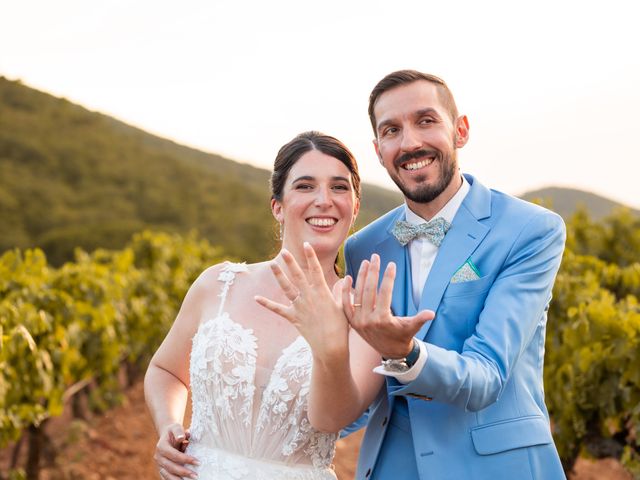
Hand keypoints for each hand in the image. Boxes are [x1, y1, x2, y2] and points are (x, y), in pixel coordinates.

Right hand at [154, 423, 198, 478]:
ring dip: (178, 479)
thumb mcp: (175, 427)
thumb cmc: (174, 431)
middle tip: (195, 475)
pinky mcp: (161, 469)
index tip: (198, 462)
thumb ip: (178, 431)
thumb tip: (181, 437)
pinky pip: (166, 477)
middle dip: (183, 472)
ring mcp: (159, 464)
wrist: (167, 435)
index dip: (185, 459)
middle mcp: (158, 457)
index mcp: (161, 447)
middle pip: (171, 467)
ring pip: (167, 475)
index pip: (174, 455)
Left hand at [255, 243, 349, 358]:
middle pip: (298, 276)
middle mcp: (309, 297)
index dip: (311, 256)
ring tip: (272, 264)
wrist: (331, 346)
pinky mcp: (293, 318)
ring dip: (279, 276)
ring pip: (287, 288)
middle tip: (284, 251)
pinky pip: (278, 309)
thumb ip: (341, 292)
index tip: (306, 245)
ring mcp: (300, 307)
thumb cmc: (341, 327)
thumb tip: (345, 279)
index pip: (316, 270)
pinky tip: (256, 298)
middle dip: (291, 262)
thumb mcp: (344, 307)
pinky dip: (267, 304)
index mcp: (322, 292)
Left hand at [342, 254, 434, 358]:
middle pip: (369, 290)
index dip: (389, 278)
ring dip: (361, 277)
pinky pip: (346, 305)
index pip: (385, 293)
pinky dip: (345, 292)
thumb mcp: (412, 328)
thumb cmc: (403, 336)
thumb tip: (432, 313)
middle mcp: (368, 320)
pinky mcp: (352, 322)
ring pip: (357, 294)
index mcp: (383, 320)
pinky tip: (347, 277)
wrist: (390, 352)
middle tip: (375, 256)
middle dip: (373, 272)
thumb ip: (420, 319)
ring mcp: (358, 321)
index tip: (391, 264)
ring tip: (366, 262)